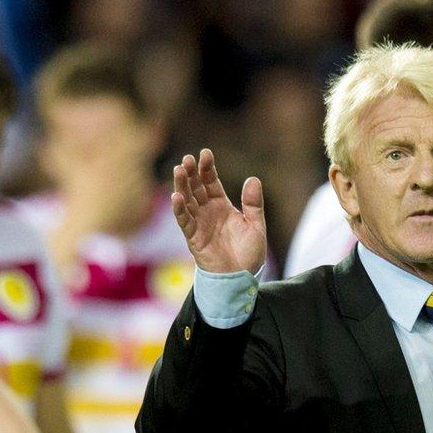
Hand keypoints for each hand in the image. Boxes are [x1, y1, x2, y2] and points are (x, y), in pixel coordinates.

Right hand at [171, 149, 265, 275]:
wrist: (241, 279)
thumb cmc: (248, 254)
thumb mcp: (256, 226)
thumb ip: (253, 204)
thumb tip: (253, 179)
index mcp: (221, 206)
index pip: (211, 182)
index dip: (207, 168)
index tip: (205, 153)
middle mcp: (207, 212)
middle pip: (195, 188)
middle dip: (190, 173)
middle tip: (187, 159)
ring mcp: (199, 224)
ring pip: (187, 201)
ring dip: (182, 186)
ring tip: (178, 170)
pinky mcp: (193, 238)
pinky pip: (184, 222)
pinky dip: (179, 209)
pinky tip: (176, 196)